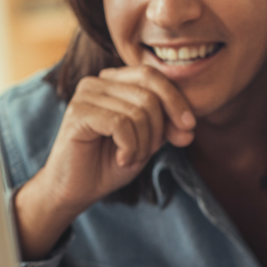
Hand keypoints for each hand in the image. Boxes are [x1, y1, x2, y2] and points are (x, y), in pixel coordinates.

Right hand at [15, 66, 195, 258]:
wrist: (77, 190)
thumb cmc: (109, 163)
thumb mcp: (146, 142)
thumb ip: (166, 127)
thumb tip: (189, 126)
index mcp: (114, 81)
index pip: (152, 76)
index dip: (176, 100)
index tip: (188, 128)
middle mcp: (98, 81)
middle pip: (148, 94)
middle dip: (158, 128)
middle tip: (148, 152)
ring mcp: (86, 94)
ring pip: (137, 111)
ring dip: (143, 143)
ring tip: (130, 157)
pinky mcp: (78, 112)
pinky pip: (120, 124)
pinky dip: (129, 147)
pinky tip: (121, 158)